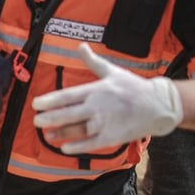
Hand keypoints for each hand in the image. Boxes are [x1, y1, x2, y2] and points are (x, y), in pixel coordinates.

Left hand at [31, 43, 182, 153]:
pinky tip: (64, 148)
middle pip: (69, 114)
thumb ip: (93, 61)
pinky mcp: (113, 136)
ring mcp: (106, 122)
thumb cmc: (133, 87)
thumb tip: (81, 46)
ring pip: (79, 129)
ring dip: (61, 133)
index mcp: (97, 89)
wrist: (159, 105)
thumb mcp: (112, 71)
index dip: (50, 100)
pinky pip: (92, 143)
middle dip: (51, 118)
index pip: (68, 95)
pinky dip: (78, 146)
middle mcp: (99, 106)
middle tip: (37, 121)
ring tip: (47, 135)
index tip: (36, 104)